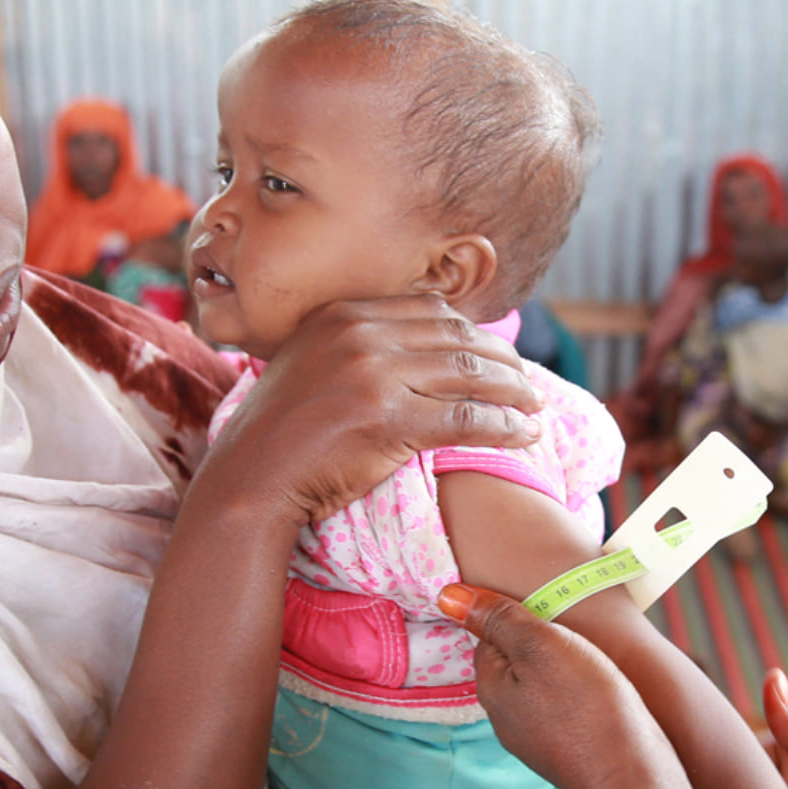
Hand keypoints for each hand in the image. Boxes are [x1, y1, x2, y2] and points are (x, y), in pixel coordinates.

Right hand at [203, 296, 543, 525]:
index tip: (496, 353)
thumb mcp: (311, 363)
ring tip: (536, 404)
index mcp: (344, 314)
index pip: (431, 310)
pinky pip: (466, 418)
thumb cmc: (281, 433)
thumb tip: (409, 345)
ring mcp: (374, 375)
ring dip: (513, 390)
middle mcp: (361, 334)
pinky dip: (504, 426)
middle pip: (457, 337)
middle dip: (503, 359)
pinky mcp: (388, 420)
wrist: (252, 478)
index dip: (473, 332)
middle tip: (528, 379)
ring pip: (469, 374)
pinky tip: (526, 434)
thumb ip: (354, 345)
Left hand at [440, 584, 692, 788]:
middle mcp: (508, 716)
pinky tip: (602, 685)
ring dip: (563, 664)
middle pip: (516, 659)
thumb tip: (447, 596)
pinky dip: (580, 689)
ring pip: (543, 683)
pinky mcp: (568, 745)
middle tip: (574, 624)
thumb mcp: (541, 645)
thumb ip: (498, 619)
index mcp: (492, 688)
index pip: (488, 635)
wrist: (632, 772)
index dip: (515, 612)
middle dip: (540, 639)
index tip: (546, 603)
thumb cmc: (587, 705)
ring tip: (592, 653)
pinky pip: (565, 705)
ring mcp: (537, 735)